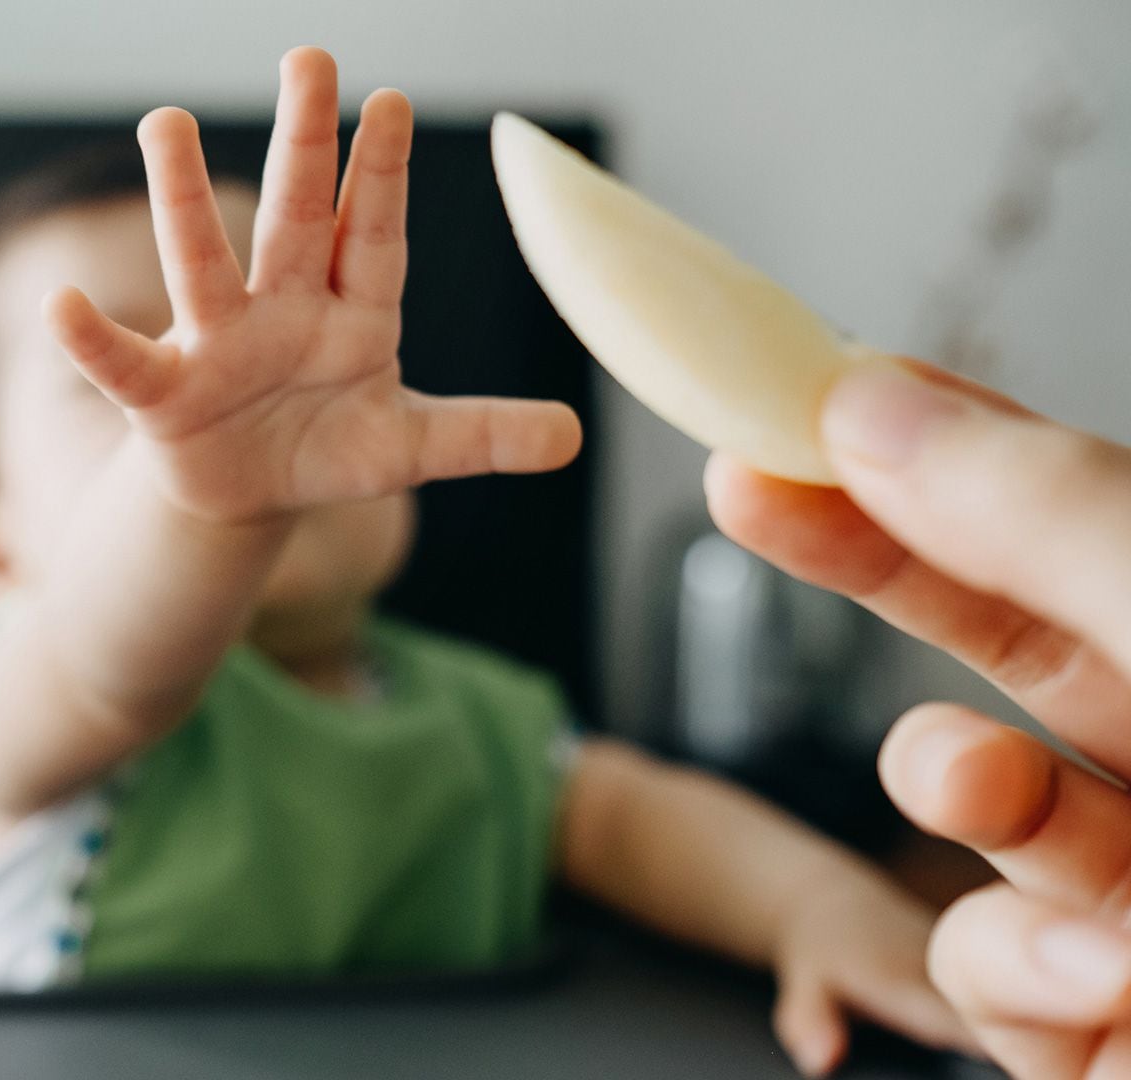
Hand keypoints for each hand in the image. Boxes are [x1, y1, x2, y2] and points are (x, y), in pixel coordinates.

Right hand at [44, 47, 579, 523]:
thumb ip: (481, 435)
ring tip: (167, 122)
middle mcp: (282, 309)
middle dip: (304, 143)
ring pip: (200, 260)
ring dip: (184, 195)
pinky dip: (92, 339)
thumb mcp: (408, 448)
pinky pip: (124, 363)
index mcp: (352, 312)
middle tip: (310, 57)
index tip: (389, 104)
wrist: (247, 493)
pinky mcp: (164, 395)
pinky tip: (61, 306)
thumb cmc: (327, 448)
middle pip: (295, 217)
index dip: (378, 175)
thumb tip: (572, 436)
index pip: (371, 234)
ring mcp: (219, 343)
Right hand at [706, 359, 1130, 1078]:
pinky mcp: (1110, 1029)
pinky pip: (990, 977)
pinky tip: (1111, 993)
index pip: (1073, 516)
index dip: (932, 445)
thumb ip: (1054, 521)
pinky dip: (1028, 979)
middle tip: (750, 491)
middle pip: (996, 632)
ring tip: (1014, 812)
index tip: (802, 398)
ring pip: (971, 813)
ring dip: (972, 804)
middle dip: (872, 569)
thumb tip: (879, 406)